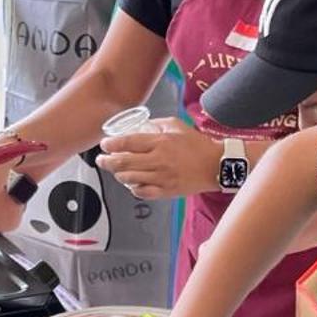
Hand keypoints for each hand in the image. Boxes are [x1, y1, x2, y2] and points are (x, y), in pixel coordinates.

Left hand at [96, 118, 220, 200]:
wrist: (215, 165)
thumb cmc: (198, 145)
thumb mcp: (176, 126)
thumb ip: (156, 124)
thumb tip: (140, 126)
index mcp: (160, 143)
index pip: (127, 143)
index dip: (111, 145)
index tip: (104, 145)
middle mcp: (158, 161)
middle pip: (123, 163)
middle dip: (106, 161)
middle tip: (101, 160)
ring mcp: (161, 178)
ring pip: (129, 178)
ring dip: (118, 174)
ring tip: (116, 170)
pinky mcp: (166, 191)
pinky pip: (141, 192)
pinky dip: (133, 187)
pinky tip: (133, 182)